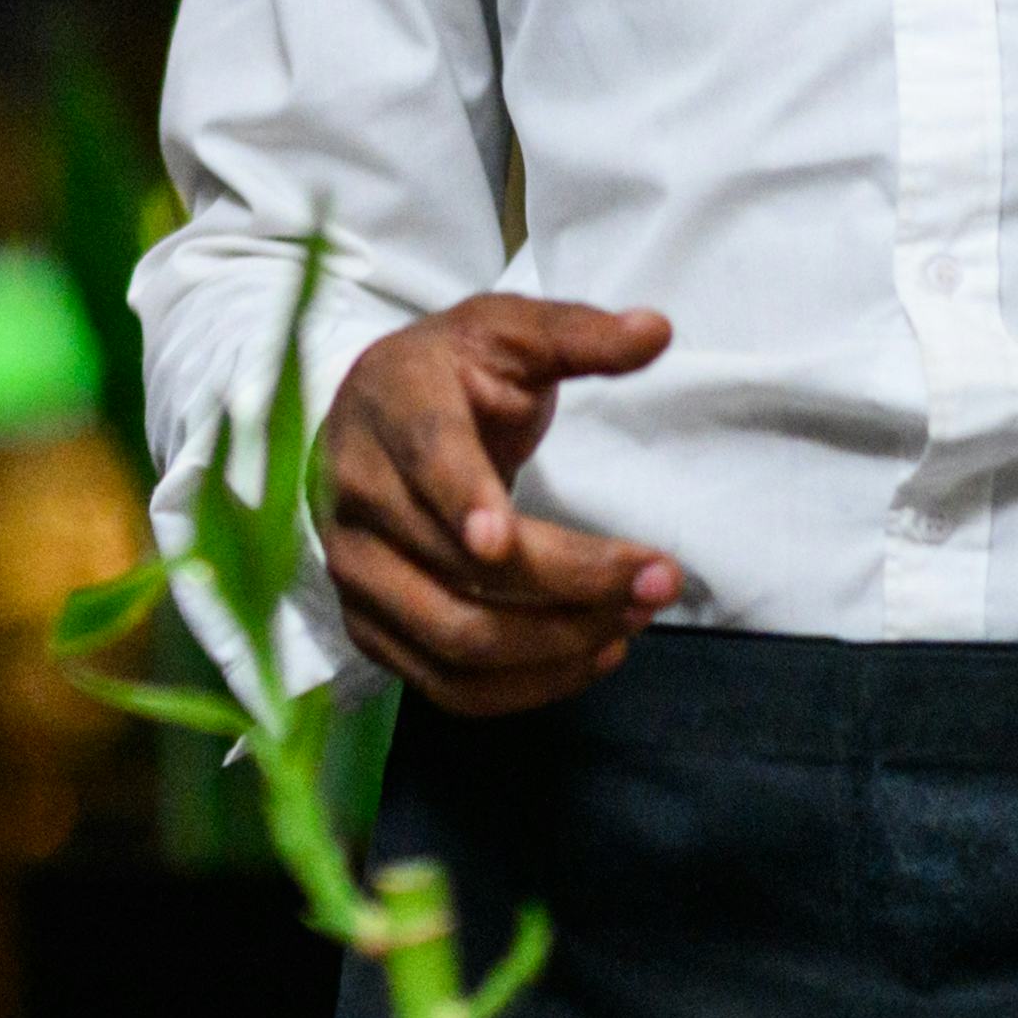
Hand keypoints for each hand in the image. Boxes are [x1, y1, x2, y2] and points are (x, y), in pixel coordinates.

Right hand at [310, 297, 686, 713]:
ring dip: (557, 643)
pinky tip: (590, 653)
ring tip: (635, 617)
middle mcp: (357, 493)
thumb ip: (579, 333)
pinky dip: (526, 686)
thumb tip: (656, 331)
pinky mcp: (370, 627)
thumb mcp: (510, 331)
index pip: (424, 460)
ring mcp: (356, 569)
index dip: (461, 500)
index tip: (503, 539)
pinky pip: (447, 686)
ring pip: (456, 638)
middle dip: (572, 582)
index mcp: (392, 404)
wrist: (374, 416)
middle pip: (460, 567)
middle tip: (661, 579)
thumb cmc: (452, 372)